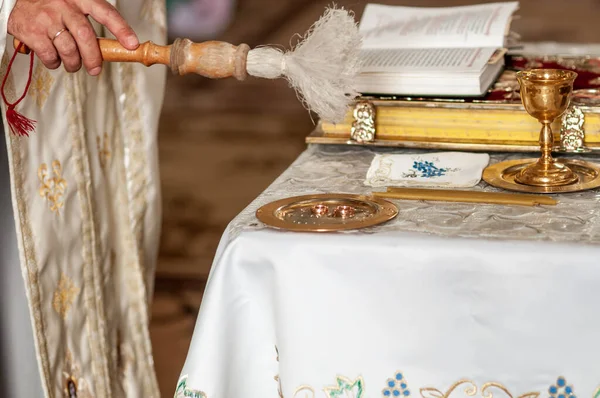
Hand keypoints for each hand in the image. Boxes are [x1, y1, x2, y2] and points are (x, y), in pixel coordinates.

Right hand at [7, 0, 138, 74]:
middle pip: (86, 37)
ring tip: (73, 64)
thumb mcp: (74, 6)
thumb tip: (112, 49)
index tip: (132, 44)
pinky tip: (54, 58)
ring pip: (68, 50)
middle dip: (93, 58)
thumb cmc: (53, 6)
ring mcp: (47, 18)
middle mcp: (64, 6)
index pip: (105, 13)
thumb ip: (89, 22)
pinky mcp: (31, 32)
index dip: (121, 29)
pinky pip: (50, 56)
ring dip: (73, 63)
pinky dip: (54, 63)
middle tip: (95, 69)